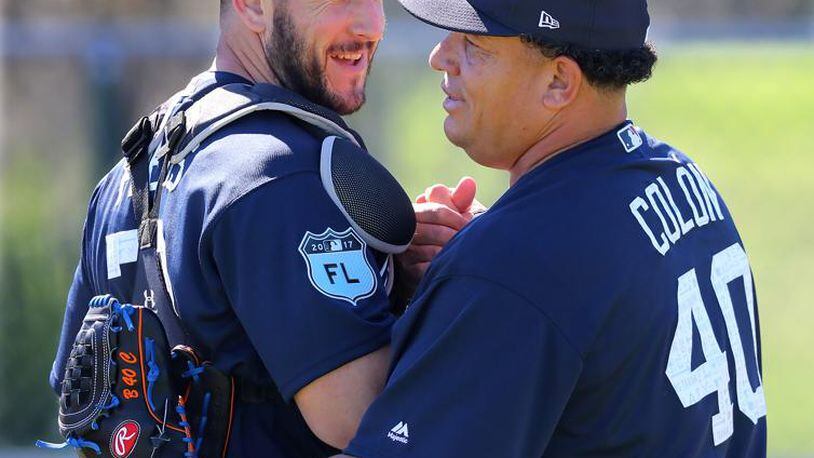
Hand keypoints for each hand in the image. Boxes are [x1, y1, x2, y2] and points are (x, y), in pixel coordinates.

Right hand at [395, 177, 483, 300]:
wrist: (440, 264)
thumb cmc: (450, 231)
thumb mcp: (456, 213)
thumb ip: (461, 198)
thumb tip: (469, 182)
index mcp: (417, 210)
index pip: (437, 211)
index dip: (457, 219)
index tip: (471, 225)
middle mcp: (406, 229)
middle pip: (435, 231)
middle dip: (456, 238)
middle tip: (470, 243)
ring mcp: (405, 250)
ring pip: (432, 251)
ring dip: (451, 254)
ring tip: (464, 255)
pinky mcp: (408, 271)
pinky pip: (426, 269)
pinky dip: (440, 268)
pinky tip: (450, 267)